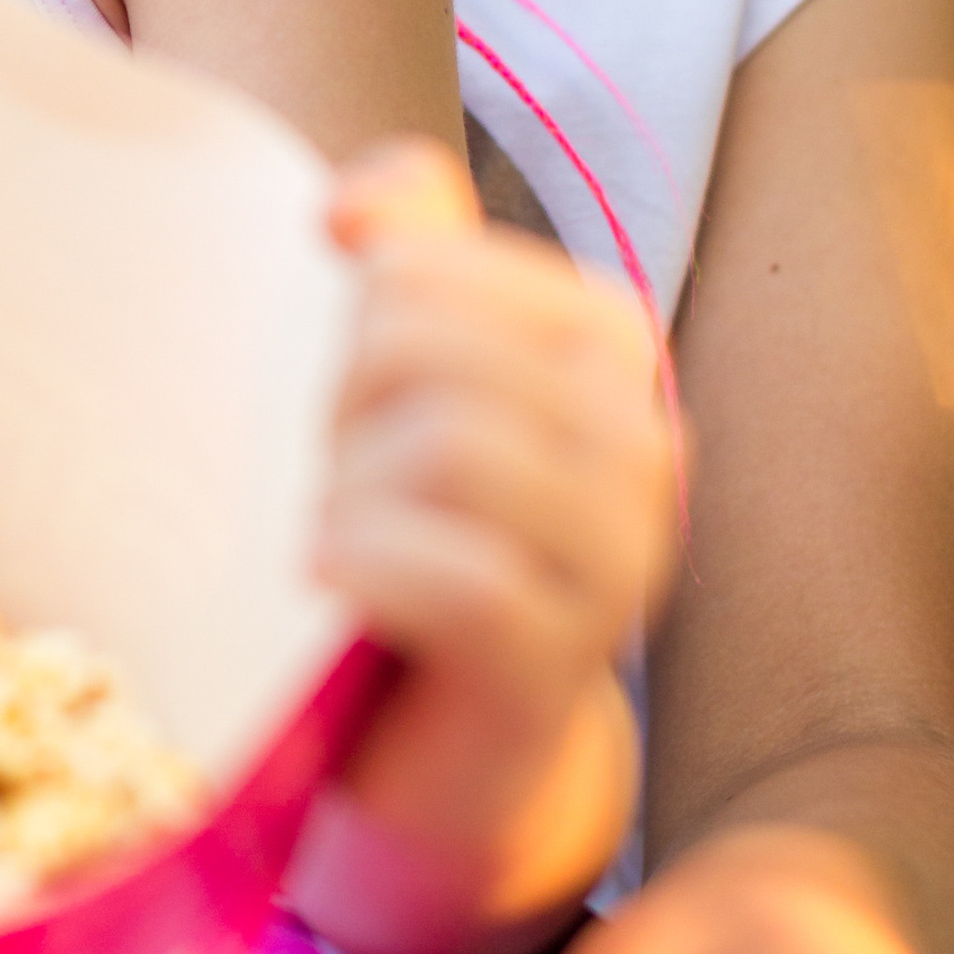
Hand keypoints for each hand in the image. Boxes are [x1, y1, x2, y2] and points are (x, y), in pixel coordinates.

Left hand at [291, 140, 675, 953]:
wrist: (444, 750)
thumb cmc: (412, 543)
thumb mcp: (400, 387)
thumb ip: (401, 259)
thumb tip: (356, 204)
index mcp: (604, 344)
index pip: (426, 260)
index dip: (343, 313)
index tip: (336, 386)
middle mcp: (637, 436)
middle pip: (421, 343)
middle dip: (332, 401)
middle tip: (316, 474)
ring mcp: (617, 556)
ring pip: (447, 446)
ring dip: (343, 488)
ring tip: (325, 532)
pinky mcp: (561, 661)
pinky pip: (459, 577)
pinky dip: (366, 566)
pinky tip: (326, 580)